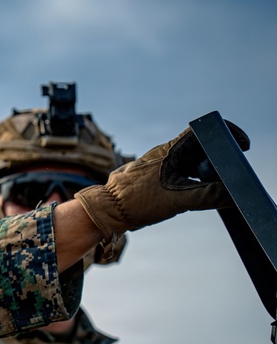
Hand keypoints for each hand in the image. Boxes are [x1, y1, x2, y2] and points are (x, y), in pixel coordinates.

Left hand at [74, 121, 249, 238]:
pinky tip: (185, 193)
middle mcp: (160, 153)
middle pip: (196, 148)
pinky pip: (172, 172)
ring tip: (208, 186)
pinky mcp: (147, 177)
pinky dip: (186, 179)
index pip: (201, 132)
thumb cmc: (137, 202)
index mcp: (169, 151)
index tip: (239, 145)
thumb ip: (207, 195)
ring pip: (183, 161)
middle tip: (227, 172)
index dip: (223, 134)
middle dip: (215, 157)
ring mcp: (152, 164)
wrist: (104, 211)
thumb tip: (232, 194)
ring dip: (200, 170)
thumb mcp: (178, 200)